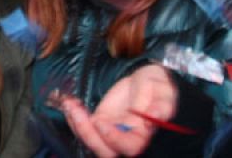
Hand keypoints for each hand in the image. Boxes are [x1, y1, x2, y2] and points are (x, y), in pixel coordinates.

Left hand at [60, 64, 178, 156]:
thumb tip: (155, 117)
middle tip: (75, 110)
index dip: (114, 139)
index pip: (130, 148)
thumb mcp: (161, 90)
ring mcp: (112, 132)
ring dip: (77, 124)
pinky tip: (70, 103)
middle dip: (87, 134)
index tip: (101, 122)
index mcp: (145, 134)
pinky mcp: (101, 123)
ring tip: (69, 104)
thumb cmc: (159, 87)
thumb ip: (159, 105)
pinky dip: (74, 117)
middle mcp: (126, 138)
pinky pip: (85, 127)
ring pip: (92, 140)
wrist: (149, 81)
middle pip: (105, 150)